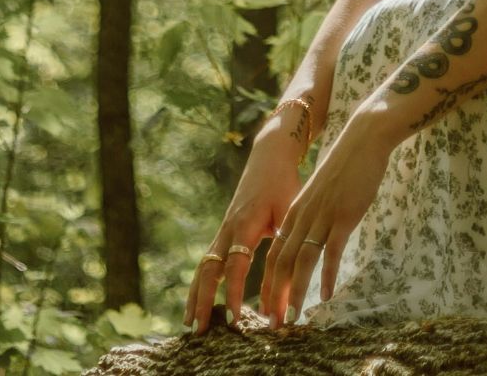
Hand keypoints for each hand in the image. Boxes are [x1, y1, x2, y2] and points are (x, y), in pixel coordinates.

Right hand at [182, 128, 302, 334]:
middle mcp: (228, 230)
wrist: (270, 157)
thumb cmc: (285, 183)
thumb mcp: (290, 209)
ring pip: (202, 269)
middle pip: (208, 271)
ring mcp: (222, 231)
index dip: (235, 292)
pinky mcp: (223, 233)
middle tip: (200, 331)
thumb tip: (295, 276)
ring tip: (191, 324)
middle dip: (202, 302)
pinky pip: (207, 262)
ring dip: (195, 297)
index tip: (236, 317)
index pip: (236, 265)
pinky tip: (197, 303)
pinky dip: (200, 284)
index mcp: (245, 225)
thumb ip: (288, 240)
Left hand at [258, 115, 397, 327]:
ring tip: (292, 318)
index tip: (268, 309)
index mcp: (294, 213)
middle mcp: (302, 218)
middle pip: (282, 263)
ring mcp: (321, 217)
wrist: (362, 141)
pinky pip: (331, 252)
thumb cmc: (345, 168)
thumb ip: (312, 217)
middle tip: (274, 324)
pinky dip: (326, 276)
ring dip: (295, 293)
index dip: (269, 284)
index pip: (274, 255)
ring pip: (302, 261)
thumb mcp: (321, 195)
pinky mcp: (343, 216)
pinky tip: (326, 296)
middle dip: (275, 296)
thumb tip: (311, 240)